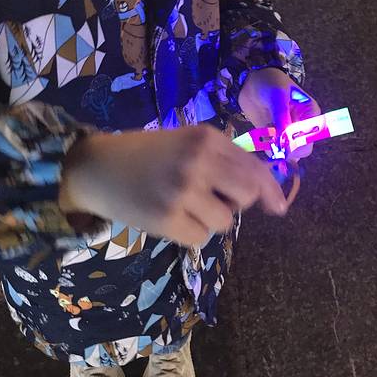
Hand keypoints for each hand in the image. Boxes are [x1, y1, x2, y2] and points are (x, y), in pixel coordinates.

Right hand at [59, 125, 288, 246]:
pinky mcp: (166, 218)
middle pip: (247, 196)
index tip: (279, 206)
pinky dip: (190, 233)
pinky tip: (170, 217)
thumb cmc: (147, 153)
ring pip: (225, 221)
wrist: (97, 166)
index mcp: (206, 138)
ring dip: (210, 219)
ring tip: (184, 205)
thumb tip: (267, 193)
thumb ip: (223, 159)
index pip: (254, 167)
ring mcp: (183, 191)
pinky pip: (201, 238)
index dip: (270, 189)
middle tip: (213, 198)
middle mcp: (198, 161)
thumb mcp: (187, 142)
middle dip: (237, 202)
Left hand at [238, 67, 320, 160]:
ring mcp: (288, 134)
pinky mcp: (274, 138)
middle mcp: (302, 126)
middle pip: (302, 149)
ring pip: (288, 154)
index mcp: (310, 113)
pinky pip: (275, 152)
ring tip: (265, 137)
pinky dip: (268, 151)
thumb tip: (283, 142)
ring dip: (276, 151)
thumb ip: (281, 118)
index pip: (312, 136)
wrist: (250, 82)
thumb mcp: (277, 96)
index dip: (300, 142)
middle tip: (273, 141)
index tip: (284, 138)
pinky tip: (261, 139)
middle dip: (288, 150)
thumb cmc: (269, 82)